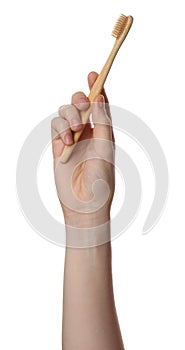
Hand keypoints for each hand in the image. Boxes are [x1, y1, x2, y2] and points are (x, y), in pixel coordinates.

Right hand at [51, 72, 114, 227]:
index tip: (94, 73)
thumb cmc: (101, 177)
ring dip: (70, 115)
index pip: (100, 104)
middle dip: (80, 99)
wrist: (85, 202)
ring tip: (75, 129)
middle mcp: (87, 131)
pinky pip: (55, 125)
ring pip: (65, 112)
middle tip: (83, 105)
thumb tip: (99, 97)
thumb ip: (101, 121)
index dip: (97, 88)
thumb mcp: (105, 146)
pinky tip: (67, 140)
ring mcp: (71, 137)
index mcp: (102, 130)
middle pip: (80, 103)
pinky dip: (60, 127)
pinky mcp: (58, 145)